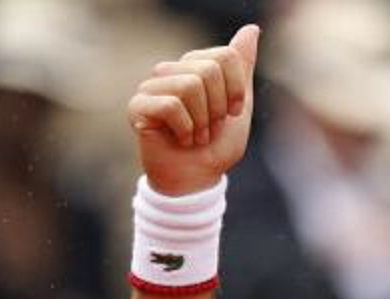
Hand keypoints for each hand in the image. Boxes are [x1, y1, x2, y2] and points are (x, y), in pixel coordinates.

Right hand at [128, 25, 259, 195]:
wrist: (197, 178)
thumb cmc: (217, 144)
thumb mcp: (239, 105)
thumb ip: (242, 67)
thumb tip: (252, 29)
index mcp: (194, 66)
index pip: (225, 56)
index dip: (235, 90)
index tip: (231, 113)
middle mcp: (170, 71)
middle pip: (208, 71)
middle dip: (218, 109)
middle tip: (210, 128)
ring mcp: (151, 87)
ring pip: (190, 86)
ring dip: (203, 122)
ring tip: (197, 136)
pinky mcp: (138, 106)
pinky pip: (171, 106)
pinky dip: (186, 130)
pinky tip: (182, 140)